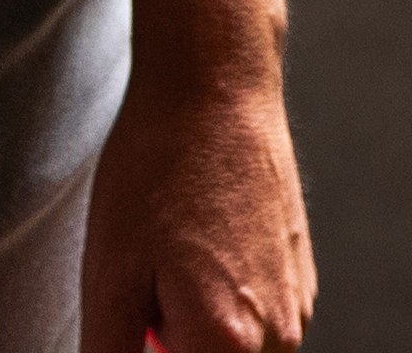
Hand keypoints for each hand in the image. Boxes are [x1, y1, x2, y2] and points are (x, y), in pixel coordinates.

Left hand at [82, 47, 312, 352]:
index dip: (152, 344)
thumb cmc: (157, 170)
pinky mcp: (303, 277)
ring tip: (171, 255)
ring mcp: (299, 305)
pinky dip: (226, 302)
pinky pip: (260, 320)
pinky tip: (199, 241)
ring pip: (240, 352)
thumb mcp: (108, 274)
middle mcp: (279, 337)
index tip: (137, 316)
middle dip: (173, 343)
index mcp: (228, 346)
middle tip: (148, 283)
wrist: (217, 85)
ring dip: (199, 329)